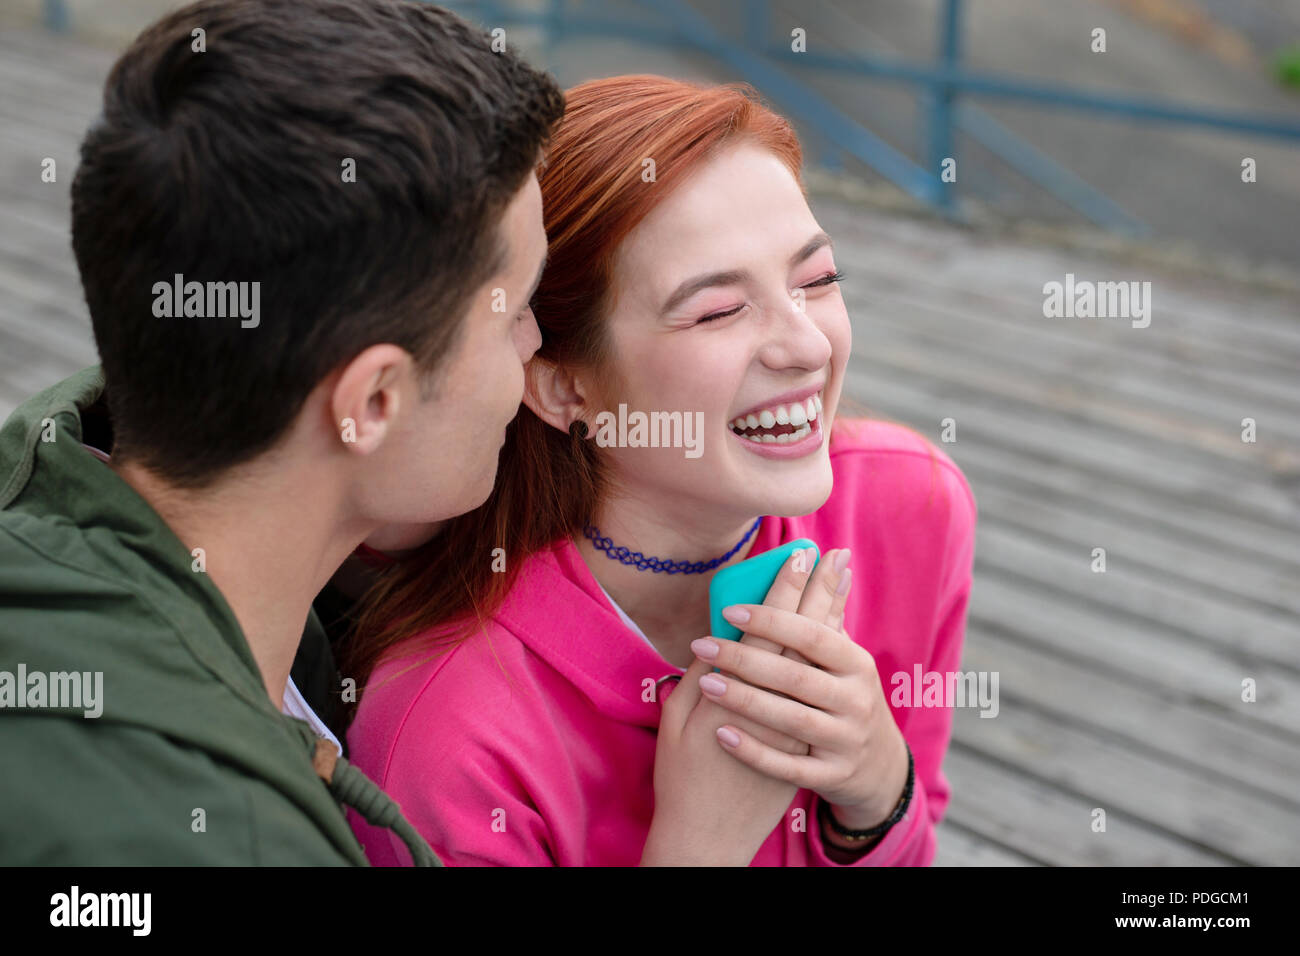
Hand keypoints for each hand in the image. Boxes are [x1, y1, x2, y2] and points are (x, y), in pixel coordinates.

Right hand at [641, 549, 822, 864]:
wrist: (709, 835)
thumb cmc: (682, 776)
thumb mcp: (675, 725)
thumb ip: (696, 680)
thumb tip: (714, 639)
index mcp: (734, 697)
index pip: (767, 632)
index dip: (783, 592)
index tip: (796, 556)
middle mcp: (774, 708)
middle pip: (801, 637)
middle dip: (814, 591)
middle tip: (828, 552)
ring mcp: (797, 728)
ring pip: (818, 660)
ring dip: (830, 614)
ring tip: (840, 576)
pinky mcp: (809, 742)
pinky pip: (825, 684)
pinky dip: (832, 654)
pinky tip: (838, 625)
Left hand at [690, 550, 910, 828]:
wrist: (878, 769)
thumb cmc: (847, 697)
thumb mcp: (846, 657)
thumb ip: (831, 612)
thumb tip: (833, 555)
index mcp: (856, 664)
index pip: (813, 635)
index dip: (773, 620)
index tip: (730, 608)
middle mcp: (856, 701)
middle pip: (795, 676)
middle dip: (746, 658)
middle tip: (702, 644)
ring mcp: (846, 741)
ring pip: (790, 719)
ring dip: (745, 700)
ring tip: (705, 683)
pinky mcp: (833, 777)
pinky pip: (789, 767)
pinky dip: (754, 751)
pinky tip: (721, 734)